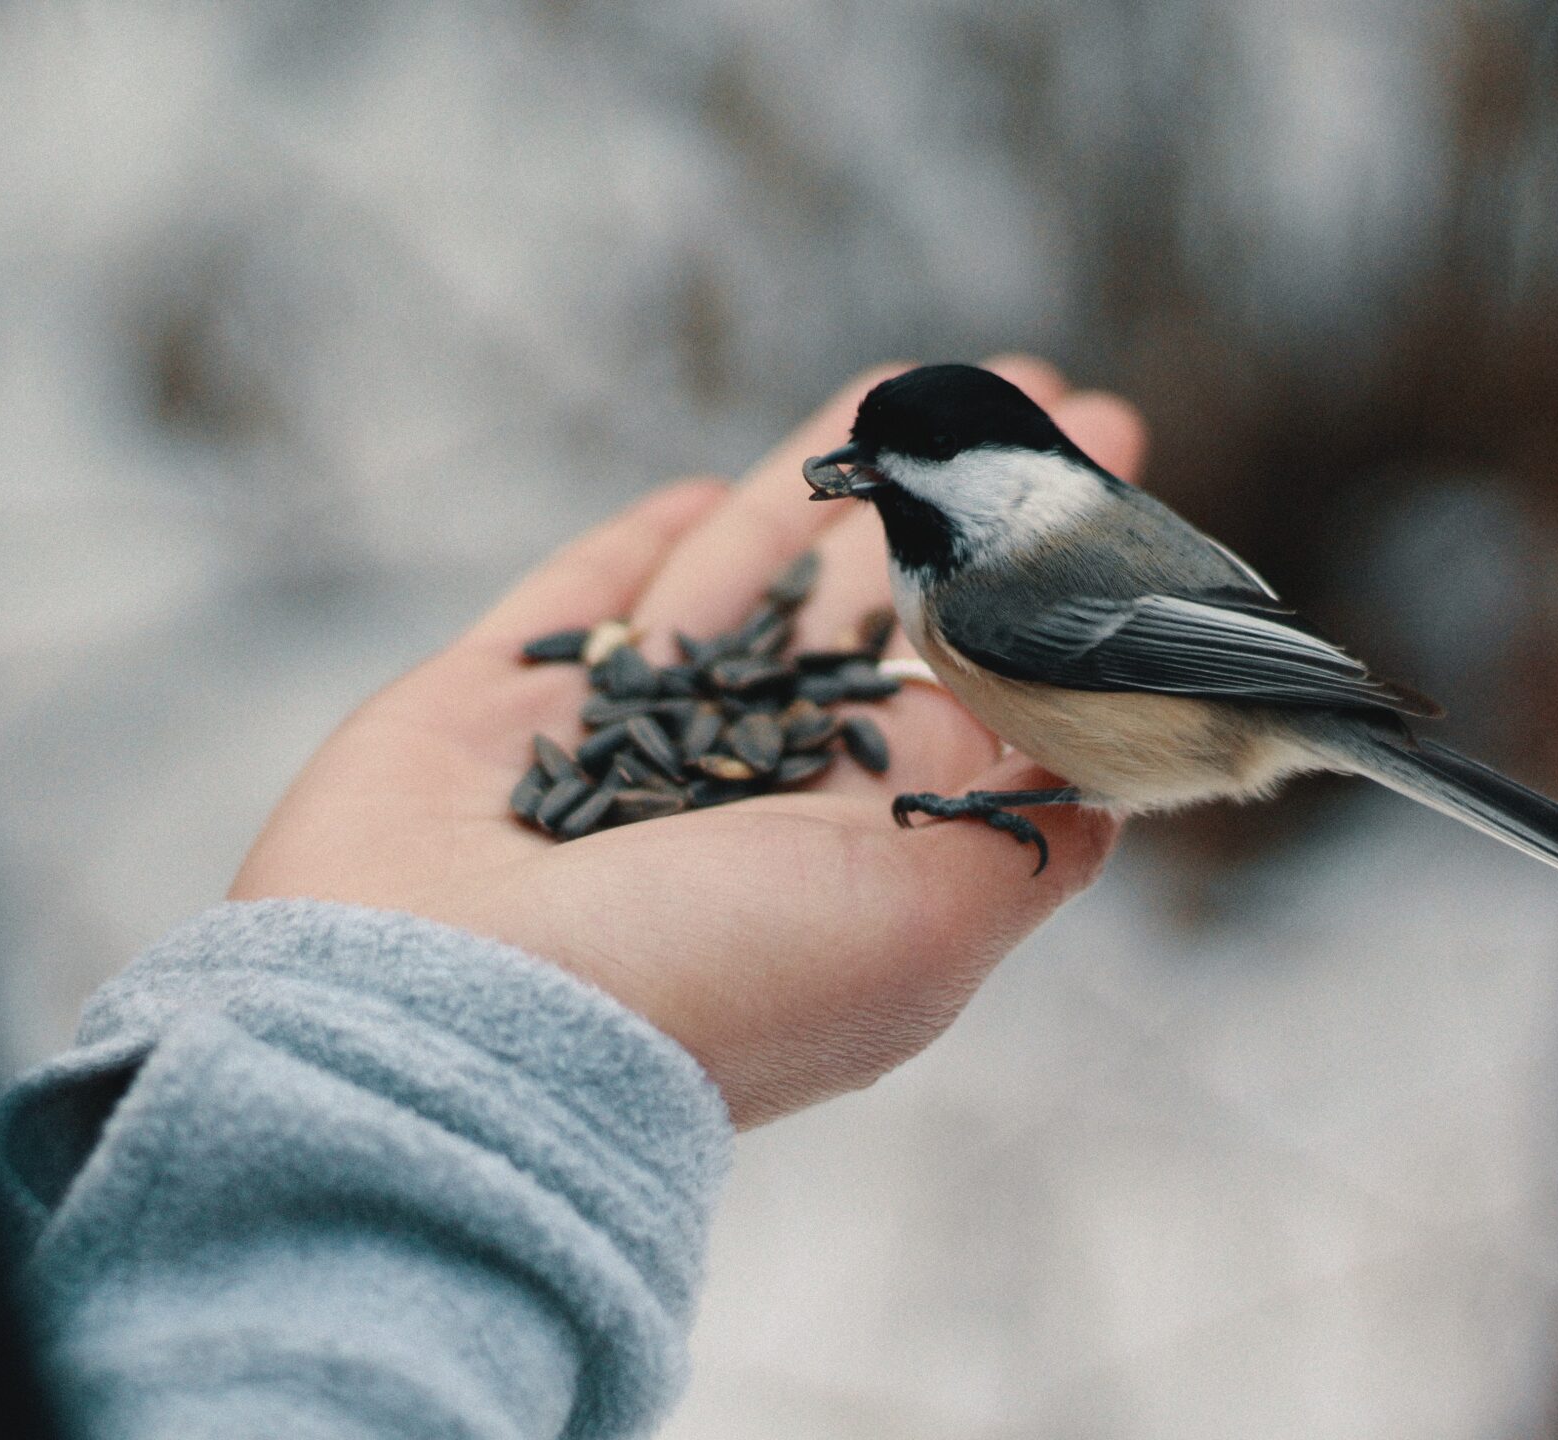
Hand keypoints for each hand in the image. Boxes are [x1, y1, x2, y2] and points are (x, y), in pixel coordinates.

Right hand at [230, 359, 1148, 1124]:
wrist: (444, 1025)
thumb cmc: (702, 979)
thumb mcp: (921, 926)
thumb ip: (1018, 835)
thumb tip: (1091, 777)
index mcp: (847, 853)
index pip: (967, 686)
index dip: (1036, 584)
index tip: (1112, 481)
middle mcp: (736, 802)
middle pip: (865, 616)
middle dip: (949, 507)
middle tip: (1034, 399)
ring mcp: (606, 753)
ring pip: (731, 584)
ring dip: (817, 484)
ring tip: (902, 385)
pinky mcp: (482, 713)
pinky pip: (573, 608)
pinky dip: (629, 552)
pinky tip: (694, 491)